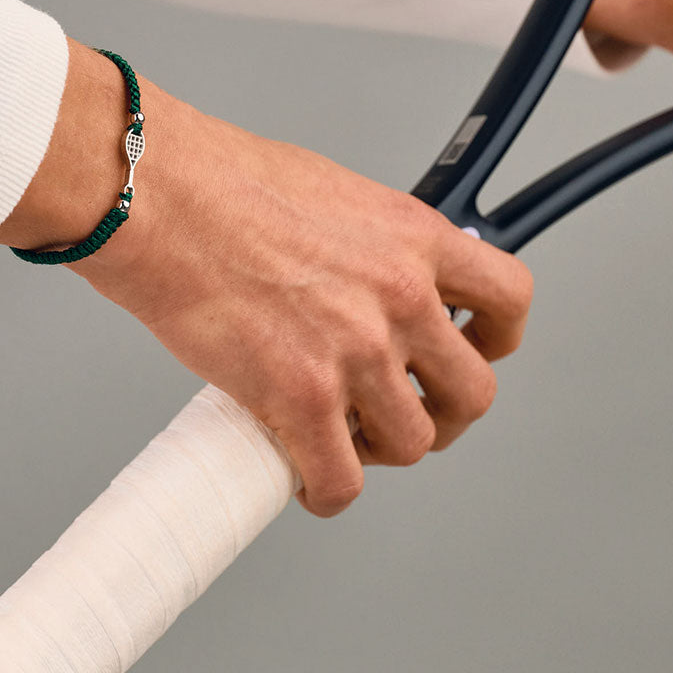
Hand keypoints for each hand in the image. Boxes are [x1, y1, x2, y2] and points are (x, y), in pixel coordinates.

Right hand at [0, 41, 532, 516]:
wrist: (162, 197)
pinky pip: (340, 482)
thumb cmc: (226, 183)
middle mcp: (401, 298)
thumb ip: (373, 244)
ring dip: (380, 450)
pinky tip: (303, 470)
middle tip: (407, 409)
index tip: (477, 347)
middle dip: (443, 412)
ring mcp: (356, 353)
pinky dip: (326, 490)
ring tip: (343, 436)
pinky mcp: (301, 399)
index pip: (509, 298)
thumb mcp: (333, 193)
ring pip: (412, 443)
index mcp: (413, 239)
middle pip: (472, 393)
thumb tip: (374, 280)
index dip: (499, 337)